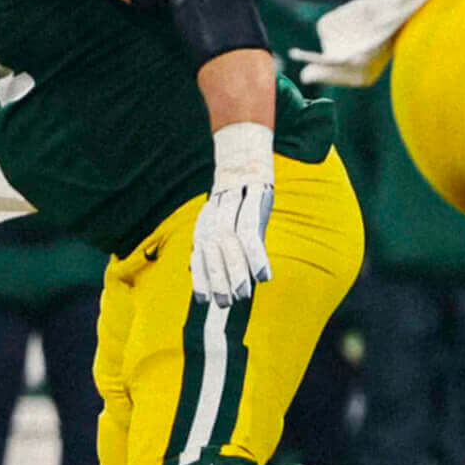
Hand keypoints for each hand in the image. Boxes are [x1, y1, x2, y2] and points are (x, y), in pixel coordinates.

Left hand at [191, 124, 274, 306]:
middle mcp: (214, 217)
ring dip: (235, 270)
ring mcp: (233, 208)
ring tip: (243, 294)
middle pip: (214, 252)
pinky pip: (252, 231)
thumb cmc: (235, 201)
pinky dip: (255, 254)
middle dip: (218, 279)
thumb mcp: (222, 223)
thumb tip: (200, 273)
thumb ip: (214, 247)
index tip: (206, 300)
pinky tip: (263, 274)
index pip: (200, 255)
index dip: (201, 278)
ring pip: (230, 243)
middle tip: (226, 304)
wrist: (246, 160)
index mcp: (204, 225)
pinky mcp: (253, 200)